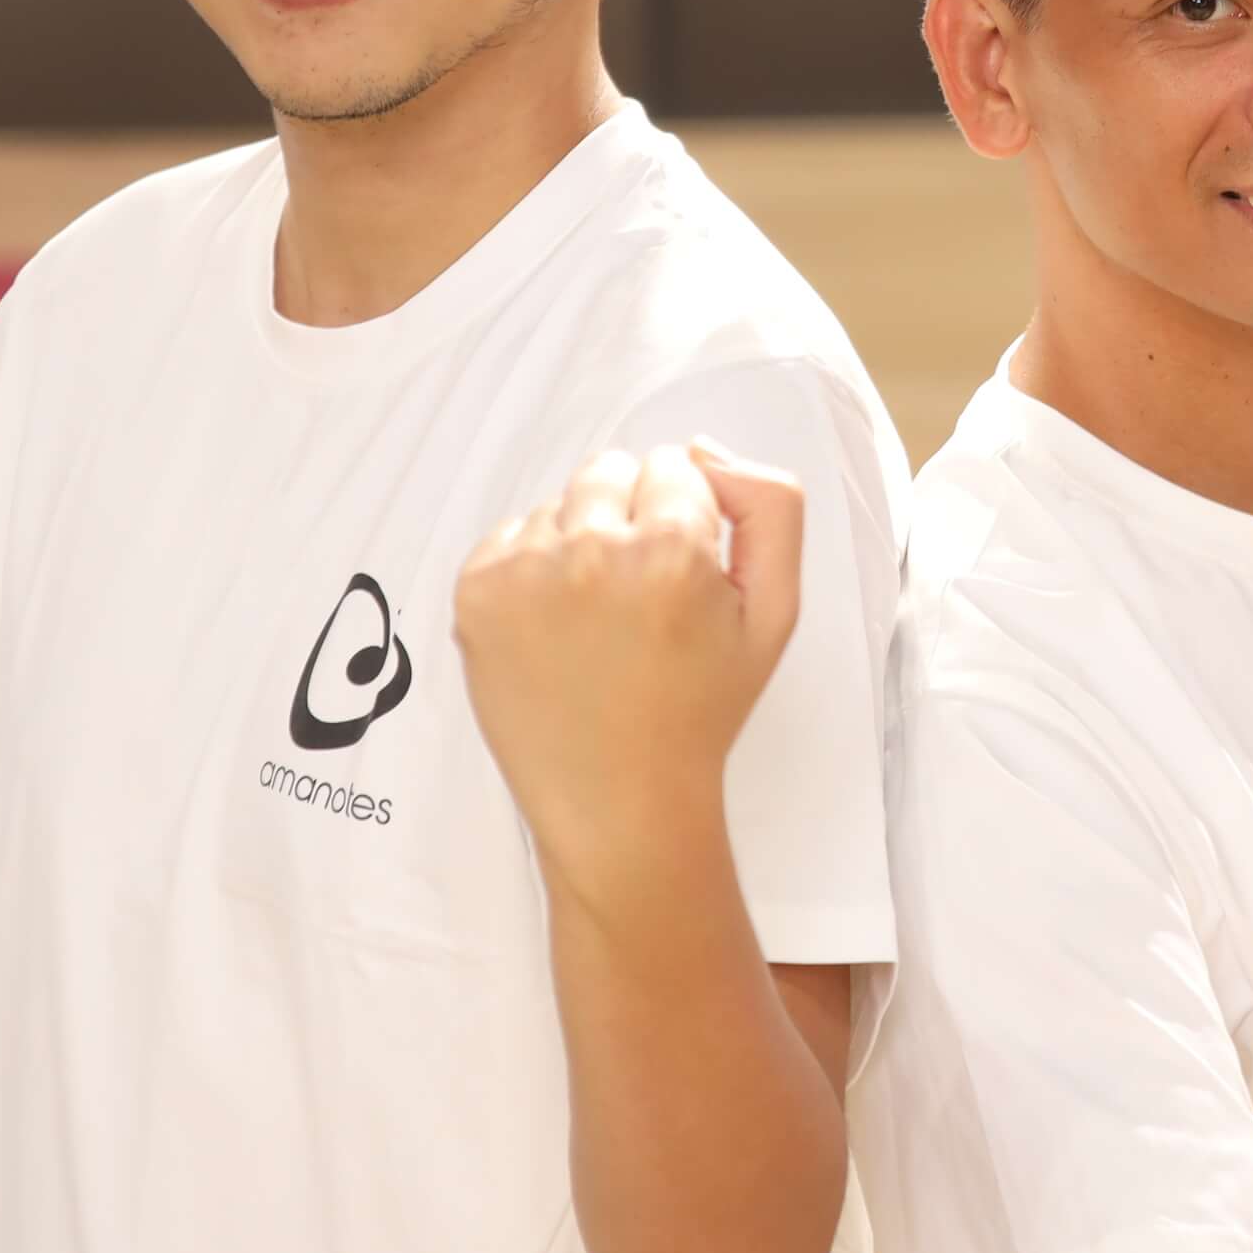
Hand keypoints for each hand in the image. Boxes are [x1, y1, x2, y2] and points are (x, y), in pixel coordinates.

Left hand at [455, 440, 804, 888]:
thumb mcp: (776, 611)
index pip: (678, 465)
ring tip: (597, 622)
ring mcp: (524, 572)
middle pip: (612, 469)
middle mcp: (592, 551)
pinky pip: (510, 535)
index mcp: (673, 550)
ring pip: (560, 503)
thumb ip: (771, 506)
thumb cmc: (699, 711)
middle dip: (631, 516)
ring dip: (580, 542)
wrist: (620, 802)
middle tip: (639, 598)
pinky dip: (532, 569)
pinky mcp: (476, 595)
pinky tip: (557, 630)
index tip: (682, 581)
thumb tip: (704, 450)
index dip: (688, 521)